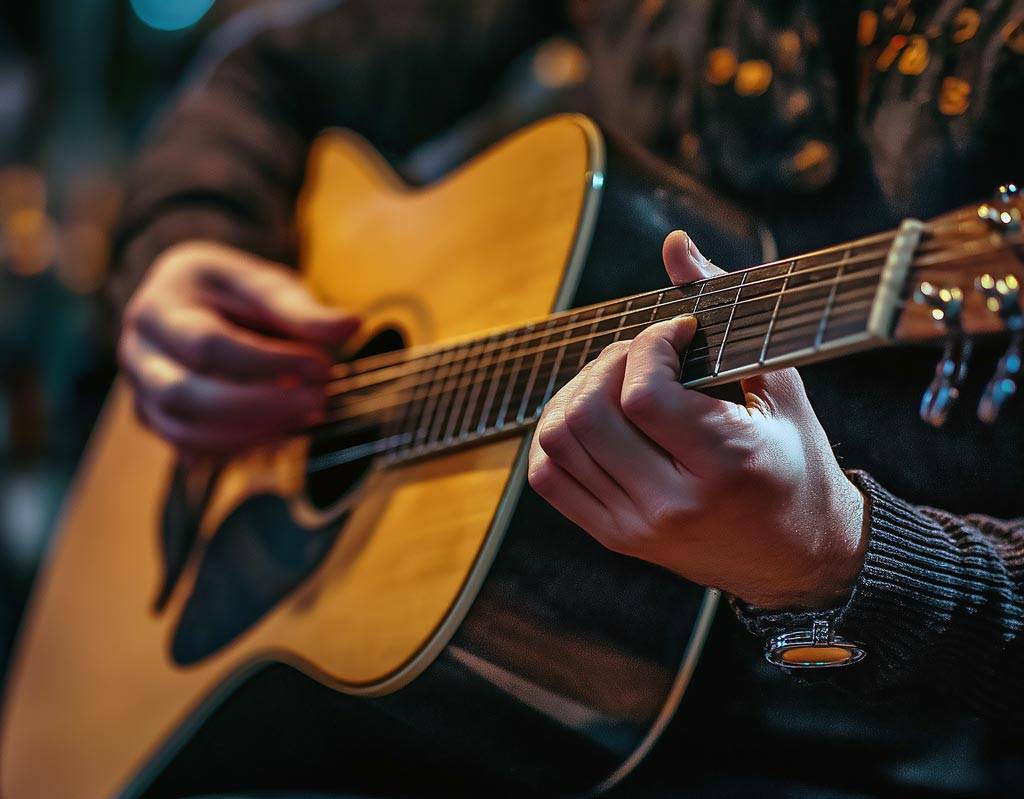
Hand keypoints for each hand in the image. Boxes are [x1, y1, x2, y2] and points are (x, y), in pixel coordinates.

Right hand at [119, 240, 358, 453]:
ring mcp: (142, 392)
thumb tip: (352, 326)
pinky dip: (242, 447)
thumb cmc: (234, 293)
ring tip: (307, 416)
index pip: (208, 345)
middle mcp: (138, 353)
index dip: (269, 363)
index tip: (322, 365)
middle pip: (183, 395)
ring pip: (184, 431)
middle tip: (317, 401)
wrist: (197, 302)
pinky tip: (283, 431)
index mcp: (159, 307)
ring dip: (253, 432)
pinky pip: (193, 449)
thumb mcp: (267, 287)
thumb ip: (304, 311)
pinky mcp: (159, 422)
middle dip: (258, 406)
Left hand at [528, 231, 865, 609]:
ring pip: (557, 441)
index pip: (644, 395)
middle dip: (609, 363)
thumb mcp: (779, 386)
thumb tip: (674, 245)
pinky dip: (556, 435)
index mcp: (726, 464)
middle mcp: (672, 503)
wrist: (797, 558)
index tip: (676, 334)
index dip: (649, 345)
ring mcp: (635, 526)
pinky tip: (593, 418)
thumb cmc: (796, 462)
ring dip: (577, 393)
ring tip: (617, 382)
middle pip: (588, 415)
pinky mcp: (614, 537)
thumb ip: (727, 311)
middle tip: (643, 355)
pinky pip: (548, 477)